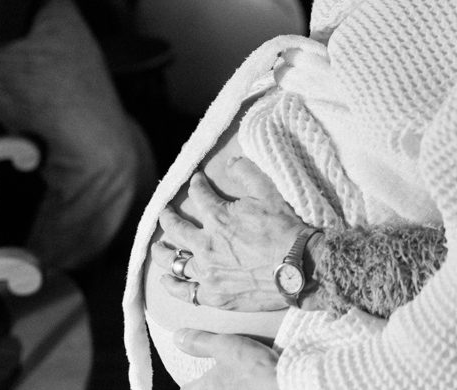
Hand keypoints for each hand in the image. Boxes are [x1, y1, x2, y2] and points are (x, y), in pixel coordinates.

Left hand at [153, 158, 305, 310]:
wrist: (299, 268)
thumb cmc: (285, 230)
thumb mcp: (269, 193)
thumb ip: (246, 173)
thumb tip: (230, 161)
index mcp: (218, 217)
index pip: (199, 195)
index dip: (197, 185)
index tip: (197, 181)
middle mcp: (206, 245)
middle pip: (176, 228)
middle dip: (168, 217)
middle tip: (164, 213)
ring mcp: (208, 272)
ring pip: (174, 261)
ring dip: (162, 253)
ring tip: (157, 248)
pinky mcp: (215, 294)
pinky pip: (186, 292)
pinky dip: (173, 285)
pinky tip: (165, 280)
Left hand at [175, 329, 278, 388]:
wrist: (283, 385)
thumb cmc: (252, 368)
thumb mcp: (225, 346)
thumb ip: (200, 342)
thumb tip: (177, 337)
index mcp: (205, 388)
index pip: (187, 388)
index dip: (190, 382)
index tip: (194, 377)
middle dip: (209, 384)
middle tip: (216, 376)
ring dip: (226, 385)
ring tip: (235, 378)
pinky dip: (243, 386)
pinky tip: (251, 383)